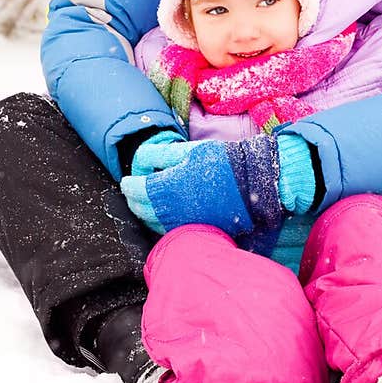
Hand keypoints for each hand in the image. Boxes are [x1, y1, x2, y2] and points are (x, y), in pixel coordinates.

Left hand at [121, 136, 283, 239]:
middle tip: (134, 190)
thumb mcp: (189, 151)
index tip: (128, 180)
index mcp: (166, 188)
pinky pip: (169, 230)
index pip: (135, 189)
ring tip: (148, 201)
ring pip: (152, 223)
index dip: (128, 183)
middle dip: (134, 199)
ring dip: (145, 212)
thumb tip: (140, 160)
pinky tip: (165, 214)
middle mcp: (171, 211)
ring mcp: (184, 224)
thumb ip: (160, 155)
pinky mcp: (197, 231)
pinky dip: (160, 222)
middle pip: (140, 209)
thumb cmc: (222, 162)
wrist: (253, 184)